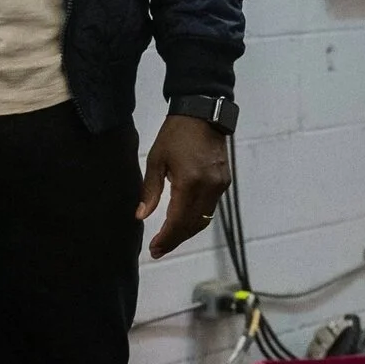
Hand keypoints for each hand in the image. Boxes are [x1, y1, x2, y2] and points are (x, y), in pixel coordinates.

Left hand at [137, 114, 230, 258]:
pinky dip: (196, 219)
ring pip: (203, 219)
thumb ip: (150, 190)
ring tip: (169, 239)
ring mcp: (219, 186)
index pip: (178, 221)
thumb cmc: (174, 135)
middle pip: (192, 225)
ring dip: (186, 232)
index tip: (154, 250)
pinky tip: (183, 221)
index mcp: (189, 183)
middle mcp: (208, 188)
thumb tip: (141, 216)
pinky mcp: (224, 182)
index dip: (166, 239)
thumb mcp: (156, 160)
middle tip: (158, 249)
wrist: (202, 113)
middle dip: (175, 240)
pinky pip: (210, 208)